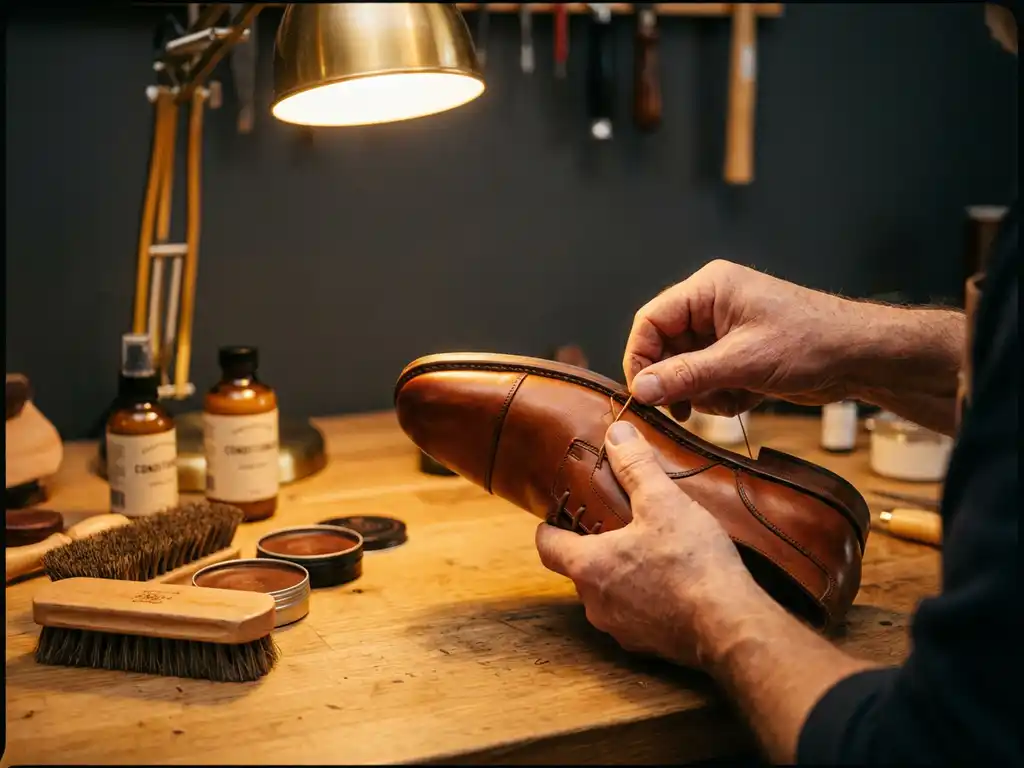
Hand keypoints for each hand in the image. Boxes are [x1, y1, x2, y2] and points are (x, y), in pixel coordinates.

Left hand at [535, 420, 762, 667]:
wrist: (730, 626)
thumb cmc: (691, 562)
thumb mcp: (663, 501)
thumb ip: (636, 466)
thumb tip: (616, 433)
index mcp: (588, 566)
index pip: (546, 545)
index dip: (550, 527)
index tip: (561, 514)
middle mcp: (594, 603)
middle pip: (579, 569)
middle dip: (593, 547)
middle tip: (614, 525)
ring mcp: (620, 628)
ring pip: (608, 594)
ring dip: (621, 575)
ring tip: (648, 552)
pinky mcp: (648, 646)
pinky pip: (636, 616)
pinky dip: (646, 599)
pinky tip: (673, 584)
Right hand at [622, 259, 869, 420]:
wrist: (862, 357)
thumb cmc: (811, 342)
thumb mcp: (742, 362)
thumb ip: (686, 375)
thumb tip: (641, 389)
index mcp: (708, 289)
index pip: (651, 321)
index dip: (640, 358)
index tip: (643, 394)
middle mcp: (712, 306)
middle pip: (665, 347)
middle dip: (676, 381)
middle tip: (682, 409)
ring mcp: (726, 332)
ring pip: (686, 368)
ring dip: (700, 392)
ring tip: (727, 401)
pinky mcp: (739, 355)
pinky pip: (708, 379)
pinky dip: (720, 396)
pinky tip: (746, 399)